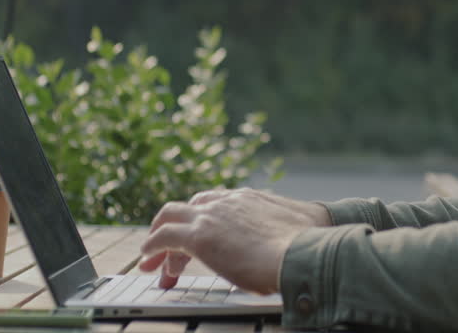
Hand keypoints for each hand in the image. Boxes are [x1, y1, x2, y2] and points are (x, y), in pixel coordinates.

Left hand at [138, 188, 331, 293]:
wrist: (304, 252)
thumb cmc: (309, 245)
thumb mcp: (300, 226)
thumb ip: (288, 227)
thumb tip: (305, 235)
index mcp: (248, 198)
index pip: (214, 204)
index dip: (202, 222)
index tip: (198, 244)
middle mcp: (227, 201)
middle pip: (189, 209)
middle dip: (175, 230)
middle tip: (170, 255)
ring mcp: (211, 216)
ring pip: (170, 217)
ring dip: (158, 239)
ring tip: (151, 260)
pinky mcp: (198, 236)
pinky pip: (163, 236)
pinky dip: (151, 247)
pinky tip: (148, 259)